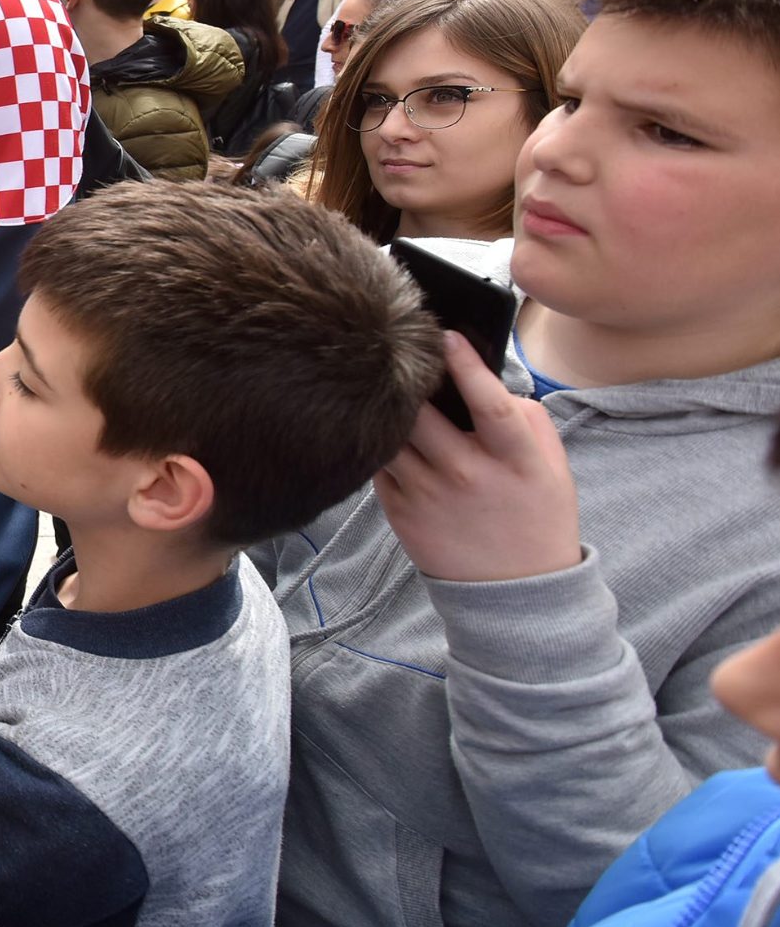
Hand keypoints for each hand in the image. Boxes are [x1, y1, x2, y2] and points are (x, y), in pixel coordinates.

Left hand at [375, 331, 580, 583]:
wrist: (516, 592)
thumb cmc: (536, 516)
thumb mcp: (550, 466)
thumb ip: (523, 418)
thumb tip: (481, 377)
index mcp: (516, 461)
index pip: (489, 403)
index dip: (466, 365)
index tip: (446, 334)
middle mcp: (468, 476)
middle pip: (421, 412)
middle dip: (408, 380)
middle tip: (401, 356)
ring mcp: (428, 496)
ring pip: (389, 434)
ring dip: (386, 409)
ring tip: (385, 389)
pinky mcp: (398, 512)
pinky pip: (376, 462)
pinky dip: (378, 442)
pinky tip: (384, 430)